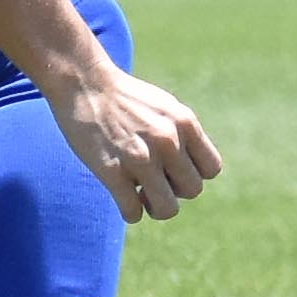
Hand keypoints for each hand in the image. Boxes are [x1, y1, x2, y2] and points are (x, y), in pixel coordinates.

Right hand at [50, 68, 223, 222]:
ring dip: (154, 208)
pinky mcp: (112, 171)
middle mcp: (168, 141)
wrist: (85, 84)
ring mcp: (141, 157)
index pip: (211, 169)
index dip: (193, 174)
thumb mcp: (166, 107)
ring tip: (141, 196)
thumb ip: (183, 134)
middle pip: (192, 190)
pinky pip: (133, 211)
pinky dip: (130, 212)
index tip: (175, 169)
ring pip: (167, 209)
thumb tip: (193, 167)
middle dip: (174, 191)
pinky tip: (123, 200)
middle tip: (155, 182)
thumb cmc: (125, 98)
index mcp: (184, 123)